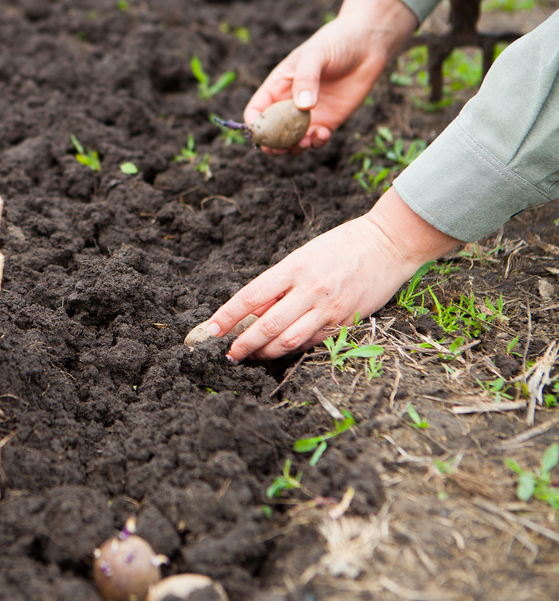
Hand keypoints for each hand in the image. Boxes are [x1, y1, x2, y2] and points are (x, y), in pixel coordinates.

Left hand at [205, 189, 461, 360]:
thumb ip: (279, 284)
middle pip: (267, 326)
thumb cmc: (341, 246)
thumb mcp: (303, 256)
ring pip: (288, 340)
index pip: (251, 296)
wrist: (389, 244)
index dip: (227, 315)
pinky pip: (311, 342)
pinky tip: (280, 351)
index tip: (211, 329)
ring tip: (250, 355)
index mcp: (295, 267)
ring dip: (264, 352)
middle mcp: (310, 289)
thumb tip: (252, 310)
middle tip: (228, 353)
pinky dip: (291, 349)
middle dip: (243, 343)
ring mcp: (329, 308)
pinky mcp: (345, 322)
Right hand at [245, 0, 417, 153]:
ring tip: (303, 142)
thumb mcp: (315, 54)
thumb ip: (306, 79)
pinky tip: (321, 135)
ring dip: (294, 147)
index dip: (255, 124)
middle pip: (271, 133)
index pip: (256, 111)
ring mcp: (308, 115)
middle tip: (280, 148)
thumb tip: (303, 107)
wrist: (367, 45)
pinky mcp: (328, 121)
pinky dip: (316, 142)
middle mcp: (289, 104)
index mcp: (277, 87)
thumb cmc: (335, 42)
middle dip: (272, 144)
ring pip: (292, 141)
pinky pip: (316, 139)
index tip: (262, 132)